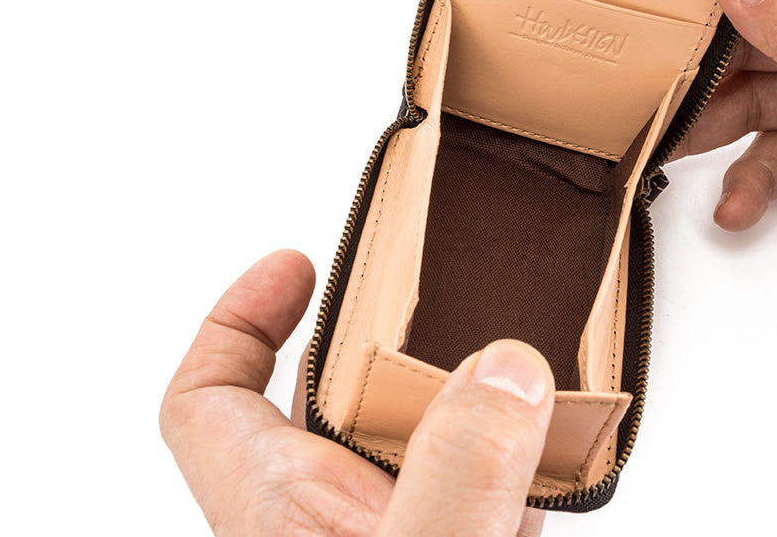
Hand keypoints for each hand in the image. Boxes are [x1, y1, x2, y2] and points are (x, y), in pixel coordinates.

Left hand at [160, 250, 553, 535]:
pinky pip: (482, 483)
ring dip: (468, 391)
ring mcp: (402, 528)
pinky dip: (521, 453)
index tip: (295, 266)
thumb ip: (455, 472)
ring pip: (418, 435)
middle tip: (451, 290)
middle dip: (392, 334)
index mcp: (283, 507)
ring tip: (528, 349)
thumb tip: (502, 369)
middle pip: (333, 392)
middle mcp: (336, 515)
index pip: (208, 400)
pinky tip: (568, 439)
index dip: (237, 320)